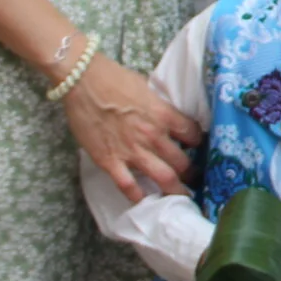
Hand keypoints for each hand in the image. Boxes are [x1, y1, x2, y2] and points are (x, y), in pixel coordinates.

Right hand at [65, 52, 202, 200]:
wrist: (82, 80)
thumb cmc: (113, 78)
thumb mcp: (146, 89)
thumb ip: (158, 107)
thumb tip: (165, 116)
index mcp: (164, 115)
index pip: (193, 134)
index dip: (198, 142)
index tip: (198, 148)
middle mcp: (153, 135)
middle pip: (182, 162)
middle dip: (191, 173)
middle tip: (194, 179)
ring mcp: (132, 150)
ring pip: (163, 178)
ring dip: (175, 190)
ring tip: (181, 197)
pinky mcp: (110, 161)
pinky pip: (128, 186)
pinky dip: (139, 197)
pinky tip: (146, 202)